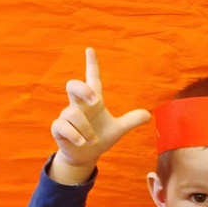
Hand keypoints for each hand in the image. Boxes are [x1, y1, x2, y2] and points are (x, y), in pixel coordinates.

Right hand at [50, 47, 150, 183]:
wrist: (85, 156)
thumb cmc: (99, 138)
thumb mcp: (118, 129)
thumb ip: (131, 120)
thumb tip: (149, 114)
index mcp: (93, 101)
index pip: (92, 79)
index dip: (91, 65)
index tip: (90, 50)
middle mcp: (78, 105)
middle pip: (73, 85)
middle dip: (83, 90)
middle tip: (97, 101)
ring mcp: (67, 116)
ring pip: (72, 113)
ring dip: (86, 129)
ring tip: (93, 140)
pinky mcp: (58, 128)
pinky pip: (63, 126)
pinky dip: (75, 134)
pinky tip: (82, 142)